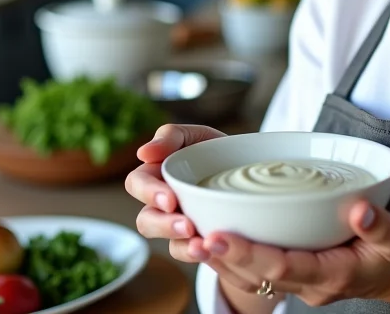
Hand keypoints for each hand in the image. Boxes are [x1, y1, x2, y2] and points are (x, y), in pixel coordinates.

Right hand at [125, 123, 225, 263]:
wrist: (252, 169)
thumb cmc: (216, 149)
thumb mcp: (196, 136)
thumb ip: (170, 136)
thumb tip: (143, 153)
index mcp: (155, 175)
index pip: (137, 184)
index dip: (149, 193)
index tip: (170, 199)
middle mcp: (162, 204)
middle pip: (146, 220)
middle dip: (164, 225)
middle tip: (187, 225)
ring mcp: (179, 224)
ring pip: (167, 241)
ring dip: (181, 245)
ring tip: (200, 245)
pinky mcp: (196, 241)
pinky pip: (188, 253)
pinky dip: (195, 254)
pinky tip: (208, 251)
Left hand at [195, 200, 389, 308]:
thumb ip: (380, 224)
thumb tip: (359, 208)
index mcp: (332, 274)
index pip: (283, 266)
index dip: (249, 253)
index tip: (220, 237)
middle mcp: (310, 284)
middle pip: (259, 275)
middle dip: (225, 257)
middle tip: (195, 237)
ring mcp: (300, 283)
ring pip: (252, 278)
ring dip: (222, 260)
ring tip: (191, 236)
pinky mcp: (294, 274)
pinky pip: (257, 273)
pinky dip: (232, 258)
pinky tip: (210, 238)